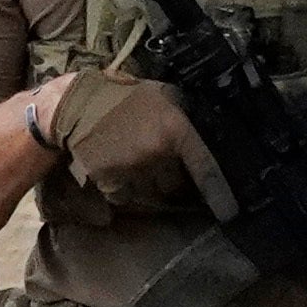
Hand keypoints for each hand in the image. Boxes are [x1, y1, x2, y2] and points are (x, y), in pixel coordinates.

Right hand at [49, 70, 219, 211]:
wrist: (75, 104)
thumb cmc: (123, 97)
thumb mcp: (162, 95)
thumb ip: (184, 116)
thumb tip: (213, 136)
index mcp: (176, 130)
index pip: (205, 169)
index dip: (219, 193)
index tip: (230, 212)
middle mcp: (157, 153)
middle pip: (174, 184)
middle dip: (170, 178)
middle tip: (159, 165)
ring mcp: (133, 169)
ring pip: (150, 193)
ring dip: (147, 184)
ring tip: (135, 163)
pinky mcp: (111, 181)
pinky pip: (126, 196)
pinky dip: (124, 188)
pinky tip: (118, 168)